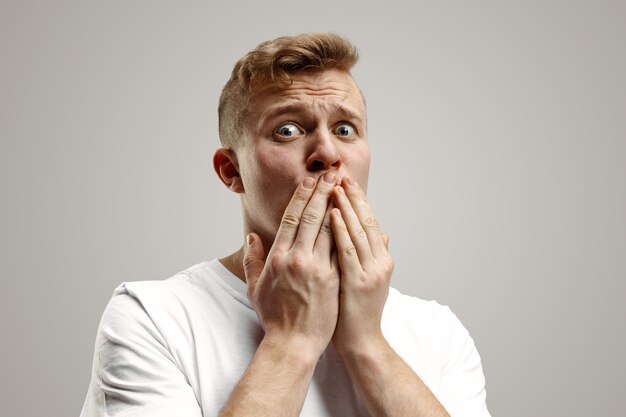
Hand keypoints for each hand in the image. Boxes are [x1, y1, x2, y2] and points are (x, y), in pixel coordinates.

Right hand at [243, 173, 339, 357]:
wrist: (293, 343)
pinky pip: (340, 248)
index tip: (309, 182)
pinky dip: (345, 229)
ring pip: (328, 228)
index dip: (301, 197)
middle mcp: (296, 259)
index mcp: (277, 258)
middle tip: (331, 174)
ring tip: (343, 188)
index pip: (291, 218)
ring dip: (336, 205)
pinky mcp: (332, 279)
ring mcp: (315, 268)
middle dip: (322, 192)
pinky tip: (351, 216)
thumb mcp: (254, 288)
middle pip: (311, 217)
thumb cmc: (274, 317)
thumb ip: (252, 260)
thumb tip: (252, 237)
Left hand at [330, 176, 393, 354]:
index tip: (346, 182)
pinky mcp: (357, 281)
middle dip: (352, 196)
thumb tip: (383, 232)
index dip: (358, 201)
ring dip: (346, 206)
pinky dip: (340, 230)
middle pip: (364, 221)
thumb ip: (376, 255)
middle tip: (341, 174)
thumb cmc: (359, 311)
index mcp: (380, 259)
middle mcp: (379, 261)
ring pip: (357, 231)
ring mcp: (370, 271)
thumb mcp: (372, 279)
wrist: (362, 342)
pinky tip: (332, 213)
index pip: (368, 222)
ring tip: (335, 186)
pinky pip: (347, 250)